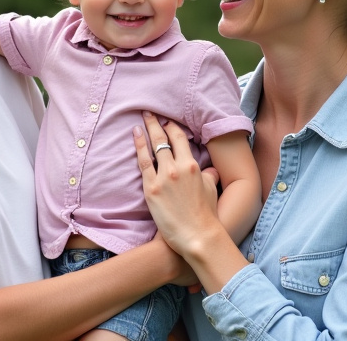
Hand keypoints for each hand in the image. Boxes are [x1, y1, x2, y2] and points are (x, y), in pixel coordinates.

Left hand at [135, 112, 223, 257]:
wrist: (197, 235)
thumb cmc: (206, 215)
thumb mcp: (210, 190)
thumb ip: (208, 176)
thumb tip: (210, 171)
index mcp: (192, 166)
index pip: (180, 139)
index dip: (172, 127)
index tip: (166, 121)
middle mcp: (177, 168)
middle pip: (164, 139)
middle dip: (156, 123)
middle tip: (149, 112)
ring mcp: (163, 177)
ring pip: (152, 147)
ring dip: (146, 131)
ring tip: (140, 120)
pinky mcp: (151, 189)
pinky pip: (143, 164)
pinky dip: (138, 148)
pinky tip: (135, 136)